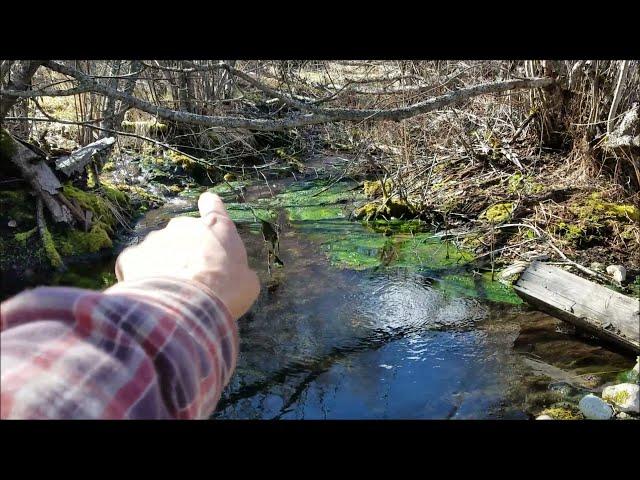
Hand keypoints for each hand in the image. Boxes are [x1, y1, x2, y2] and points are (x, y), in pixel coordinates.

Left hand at [115, 192, 259, 318]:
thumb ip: (238, 271)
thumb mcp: (247, 282)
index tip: (207, 211)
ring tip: (172, 291)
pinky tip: (151, 294)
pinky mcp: (133, 256)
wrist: (187, 305)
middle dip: (185, 250)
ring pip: (159, 249)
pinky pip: (138, 264)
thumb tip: (238, 276)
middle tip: (192, 277)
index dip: (209, 207)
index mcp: (216, 227)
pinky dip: (142, 276)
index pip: (212, 204)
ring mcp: (156, 238)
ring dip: (164, 265)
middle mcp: (183, 225)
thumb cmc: (226, 290)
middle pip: (183, 232)